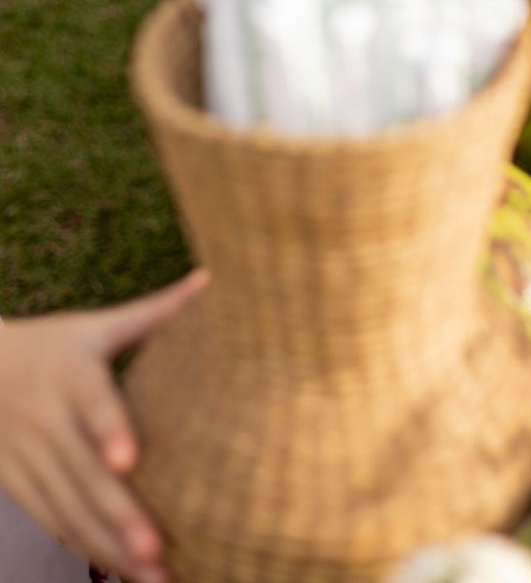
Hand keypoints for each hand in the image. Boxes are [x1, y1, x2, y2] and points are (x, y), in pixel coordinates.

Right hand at [0, 271, 206, 582]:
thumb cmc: (53, 344)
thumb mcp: (96, 324)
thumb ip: (155, 311)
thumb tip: (211, 276)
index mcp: (71, 372)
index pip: (92, 401)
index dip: (108, 429)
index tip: (128, 460)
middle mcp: (46, 418)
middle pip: (82, 472)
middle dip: (118, 515)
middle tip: (157, 550)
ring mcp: (28, 457)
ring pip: (67, 508)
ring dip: (106, 546)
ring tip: (152, 575)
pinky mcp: (18, 485)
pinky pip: (53, 522)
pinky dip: (83, 549)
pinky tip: (119, 574)